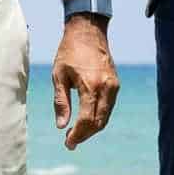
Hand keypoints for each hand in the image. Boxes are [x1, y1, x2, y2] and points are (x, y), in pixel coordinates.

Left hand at [53, 18, 119, 147]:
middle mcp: (106, 88)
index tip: (67, 143)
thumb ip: (61, 102)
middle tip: (70, 141)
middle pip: (98, 122)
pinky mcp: (115, 84)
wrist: (88, 31)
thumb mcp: (58, 76)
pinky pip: (108, 107)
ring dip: (92, 128)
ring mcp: (113, 86)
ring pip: (105, 117)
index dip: (77, 135)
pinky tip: (86, 119)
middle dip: (85, 135)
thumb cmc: (69, 52)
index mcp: (90, 86)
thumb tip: (61, 126)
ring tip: (76, 133)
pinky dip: (98, 117)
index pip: (86, 120)